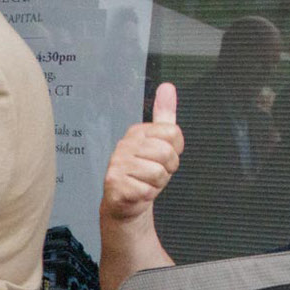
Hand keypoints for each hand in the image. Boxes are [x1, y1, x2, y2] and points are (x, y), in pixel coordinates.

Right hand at [102, 83, 182, 228]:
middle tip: (154, 172)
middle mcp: (125, 144)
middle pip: (167, 153)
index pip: (173, 133)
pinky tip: (137, 192)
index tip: (163, 157)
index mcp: (138, 132)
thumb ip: (164, 114)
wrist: (125, 201)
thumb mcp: (159, 142)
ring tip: (145, 182)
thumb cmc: (143, 173)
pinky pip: (147, 189)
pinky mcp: (115, 182)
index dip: (175, 150)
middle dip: (167, 169)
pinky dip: (146, 195)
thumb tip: (167, 87)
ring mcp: (118, 163)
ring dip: (157, 183)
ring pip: (158, 173)